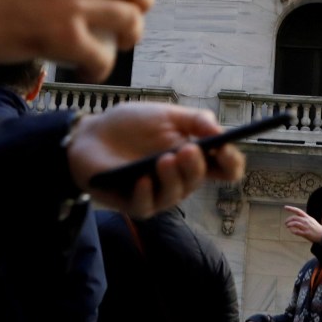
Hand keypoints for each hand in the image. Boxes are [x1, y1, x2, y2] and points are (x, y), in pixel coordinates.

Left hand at [65, 103, 244, 217]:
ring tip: (163, 159)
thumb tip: (219, 129)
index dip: (230, 161)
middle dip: (196, 165)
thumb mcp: (166, 115)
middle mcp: (179, 178)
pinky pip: (145, 206)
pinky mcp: (134, 203)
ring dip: (172, 178)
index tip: (225, 148)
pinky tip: (143, 179)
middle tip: (187, 149)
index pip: (222, 167)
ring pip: (175, 194)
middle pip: (199, 179)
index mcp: (192, 157)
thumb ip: (194, 120)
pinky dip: (146, 193)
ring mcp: (157, 193)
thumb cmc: (131, 125)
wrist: (92, 134)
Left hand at [282, 205, 321, 244]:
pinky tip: (292, 231)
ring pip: (295, 223)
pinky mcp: (306, 233)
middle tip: (285, 222)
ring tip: (287, 226)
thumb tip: (296, 218)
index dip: (291, 208)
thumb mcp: (311, 220)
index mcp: (307, 217)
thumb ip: (304, 218)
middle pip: (294, 218)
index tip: (285, 207)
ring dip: (289, 225)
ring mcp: (306, 227)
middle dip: (288, 220)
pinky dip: (293, 231)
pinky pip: (297, 232)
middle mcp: (306, 221)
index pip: (298, 211)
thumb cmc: (316, 228)